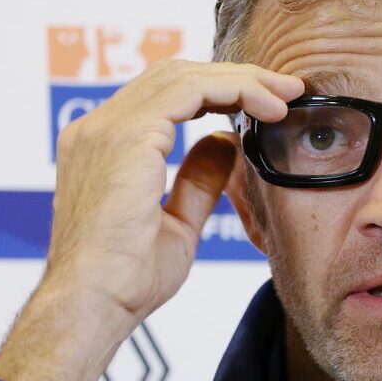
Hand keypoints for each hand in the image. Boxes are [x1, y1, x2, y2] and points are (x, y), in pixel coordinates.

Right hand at [0, 61, 302, 380]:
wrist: (94, 305)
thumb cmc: (126, 279)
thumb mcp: (178, 222)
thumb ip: (198, 179)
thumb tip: (225, 142)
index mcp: (104, 146)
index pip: (166, 95)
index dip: (219, 90)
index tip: (266, 104)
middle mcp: (98, 128)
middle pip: (175, 75)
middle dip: (237, 77)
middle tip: (287, 89)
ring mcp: (107, 128)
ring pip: (184, 75)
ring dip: (241, 80)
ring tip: (286, 95)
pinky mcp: (125, 136)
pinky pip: (187, 91)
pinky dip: (233, 90)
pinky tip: (267, 108)